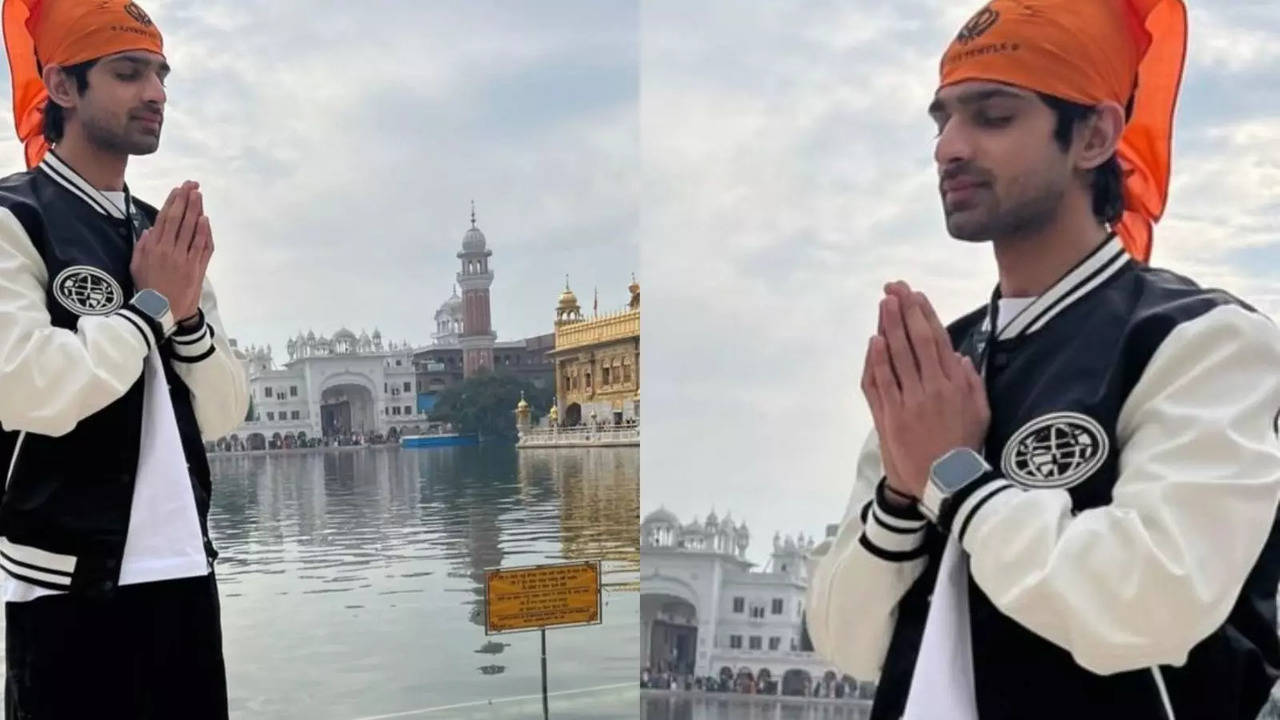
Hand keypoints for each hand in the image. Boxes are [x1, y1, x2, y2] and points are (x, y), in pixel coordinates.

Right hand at [129, 181, 213, 321]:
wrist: (160, 311)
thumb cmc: (147, 288)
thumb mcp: (136, 265)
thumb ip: (142, 246)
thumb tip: (149, 230)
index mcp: (153, 248)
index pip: (164, 219)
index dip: (172, 202)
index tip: (178, 190)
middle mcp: (169, 250)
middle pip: (179, 220)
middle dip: (186, 200)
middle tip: (192, 185)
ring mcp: (184, 258)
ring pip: (191, 230)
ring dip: (196, 211)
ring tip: (199, 195)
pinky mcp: (196, 268)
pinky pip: (202, 247)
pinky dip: (204, 232)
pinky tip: (205, 219)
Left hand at [865, 282, 988, 498]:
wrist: (947, 483)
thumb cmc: (964, 446)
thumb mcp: (981, 412)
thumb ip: (972, 382)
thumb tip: (960, 356)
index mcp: (955, 385)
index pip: (938, 341)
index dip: (925, 316)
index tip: (916, 296)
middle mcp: (932, 388)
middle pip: (915, 342)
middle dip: (904, 312)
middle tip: (894, 289)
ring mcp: (910, 402)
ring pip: (897, 357)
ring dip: (889, 327)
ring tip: (884, 304)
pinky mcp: (892, 416)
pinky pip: (882, 383)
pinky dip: (877, 360)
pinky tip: (874, 340)